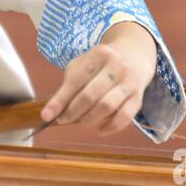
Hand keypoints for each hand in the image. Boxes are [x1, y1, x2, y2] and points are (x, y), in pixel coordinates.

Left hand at [39, 22, 156, 136]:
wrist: (134, 55)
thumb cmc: (101, 64)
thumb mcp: (83, 64)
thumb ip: (69, 84)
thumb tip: (55, 111)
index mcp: (99, 54)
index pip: (75, 80)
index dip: (59, 100)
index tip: (46, 115)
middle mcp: (116, 66)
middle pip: (90, 95)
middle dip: (72, 111)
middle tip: (63, 119)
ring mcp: (129, 81)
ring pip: (107, 106)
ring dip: (89, 118)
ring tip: (80, 120)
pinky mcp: (138, 97)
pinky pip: (125, 116)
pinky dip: (111, 127)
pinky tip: (100, 130)